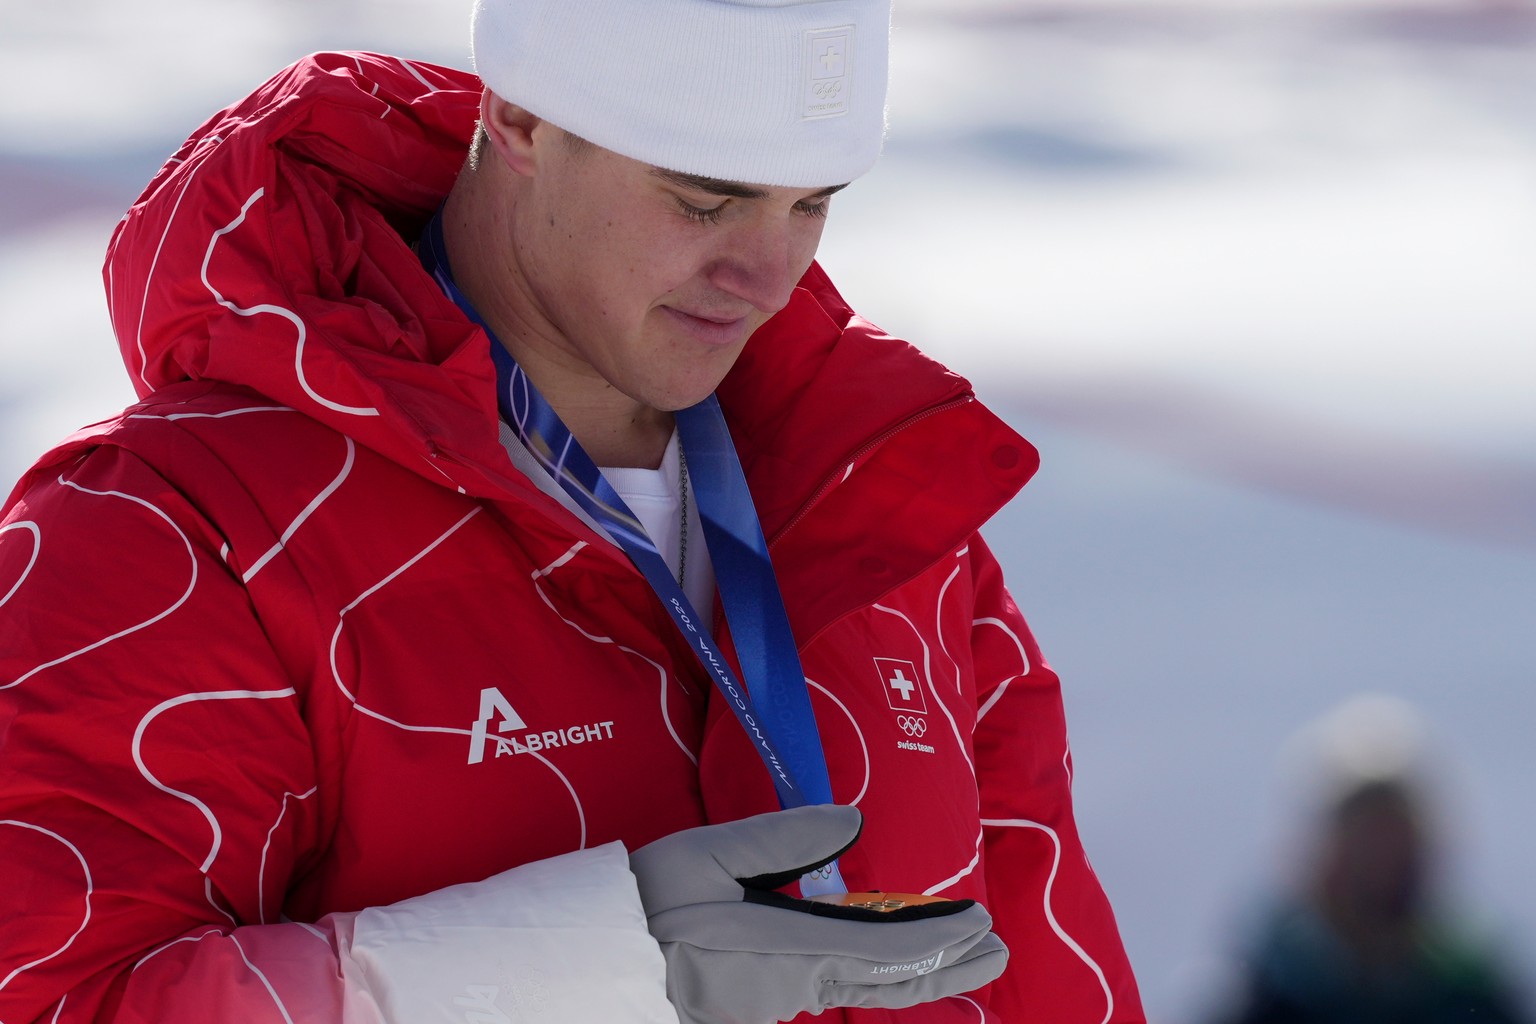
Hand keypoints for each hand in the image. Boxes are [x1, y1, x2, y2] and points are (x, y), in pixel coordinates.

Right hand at [629, 805, 1007, 1023]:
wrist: (599, 968)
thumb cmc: (650, 909)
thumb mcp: (711, 856)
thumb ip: (786, 839)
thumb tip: (852, 823)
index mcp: (795, 948)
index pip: (889, 945)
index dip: (941, 937)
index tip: (983, 924)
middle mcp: (799, 983)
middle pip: (890, 979)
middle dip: (948, 965)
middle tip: (996, 954)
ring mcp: (779, 1003)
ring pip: (864, 986)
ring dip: (916, 972)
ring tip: (957, 959)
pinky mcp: (757, 1007)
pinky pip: (832, 989)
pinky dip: (875, 978)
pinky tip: (883, 968)